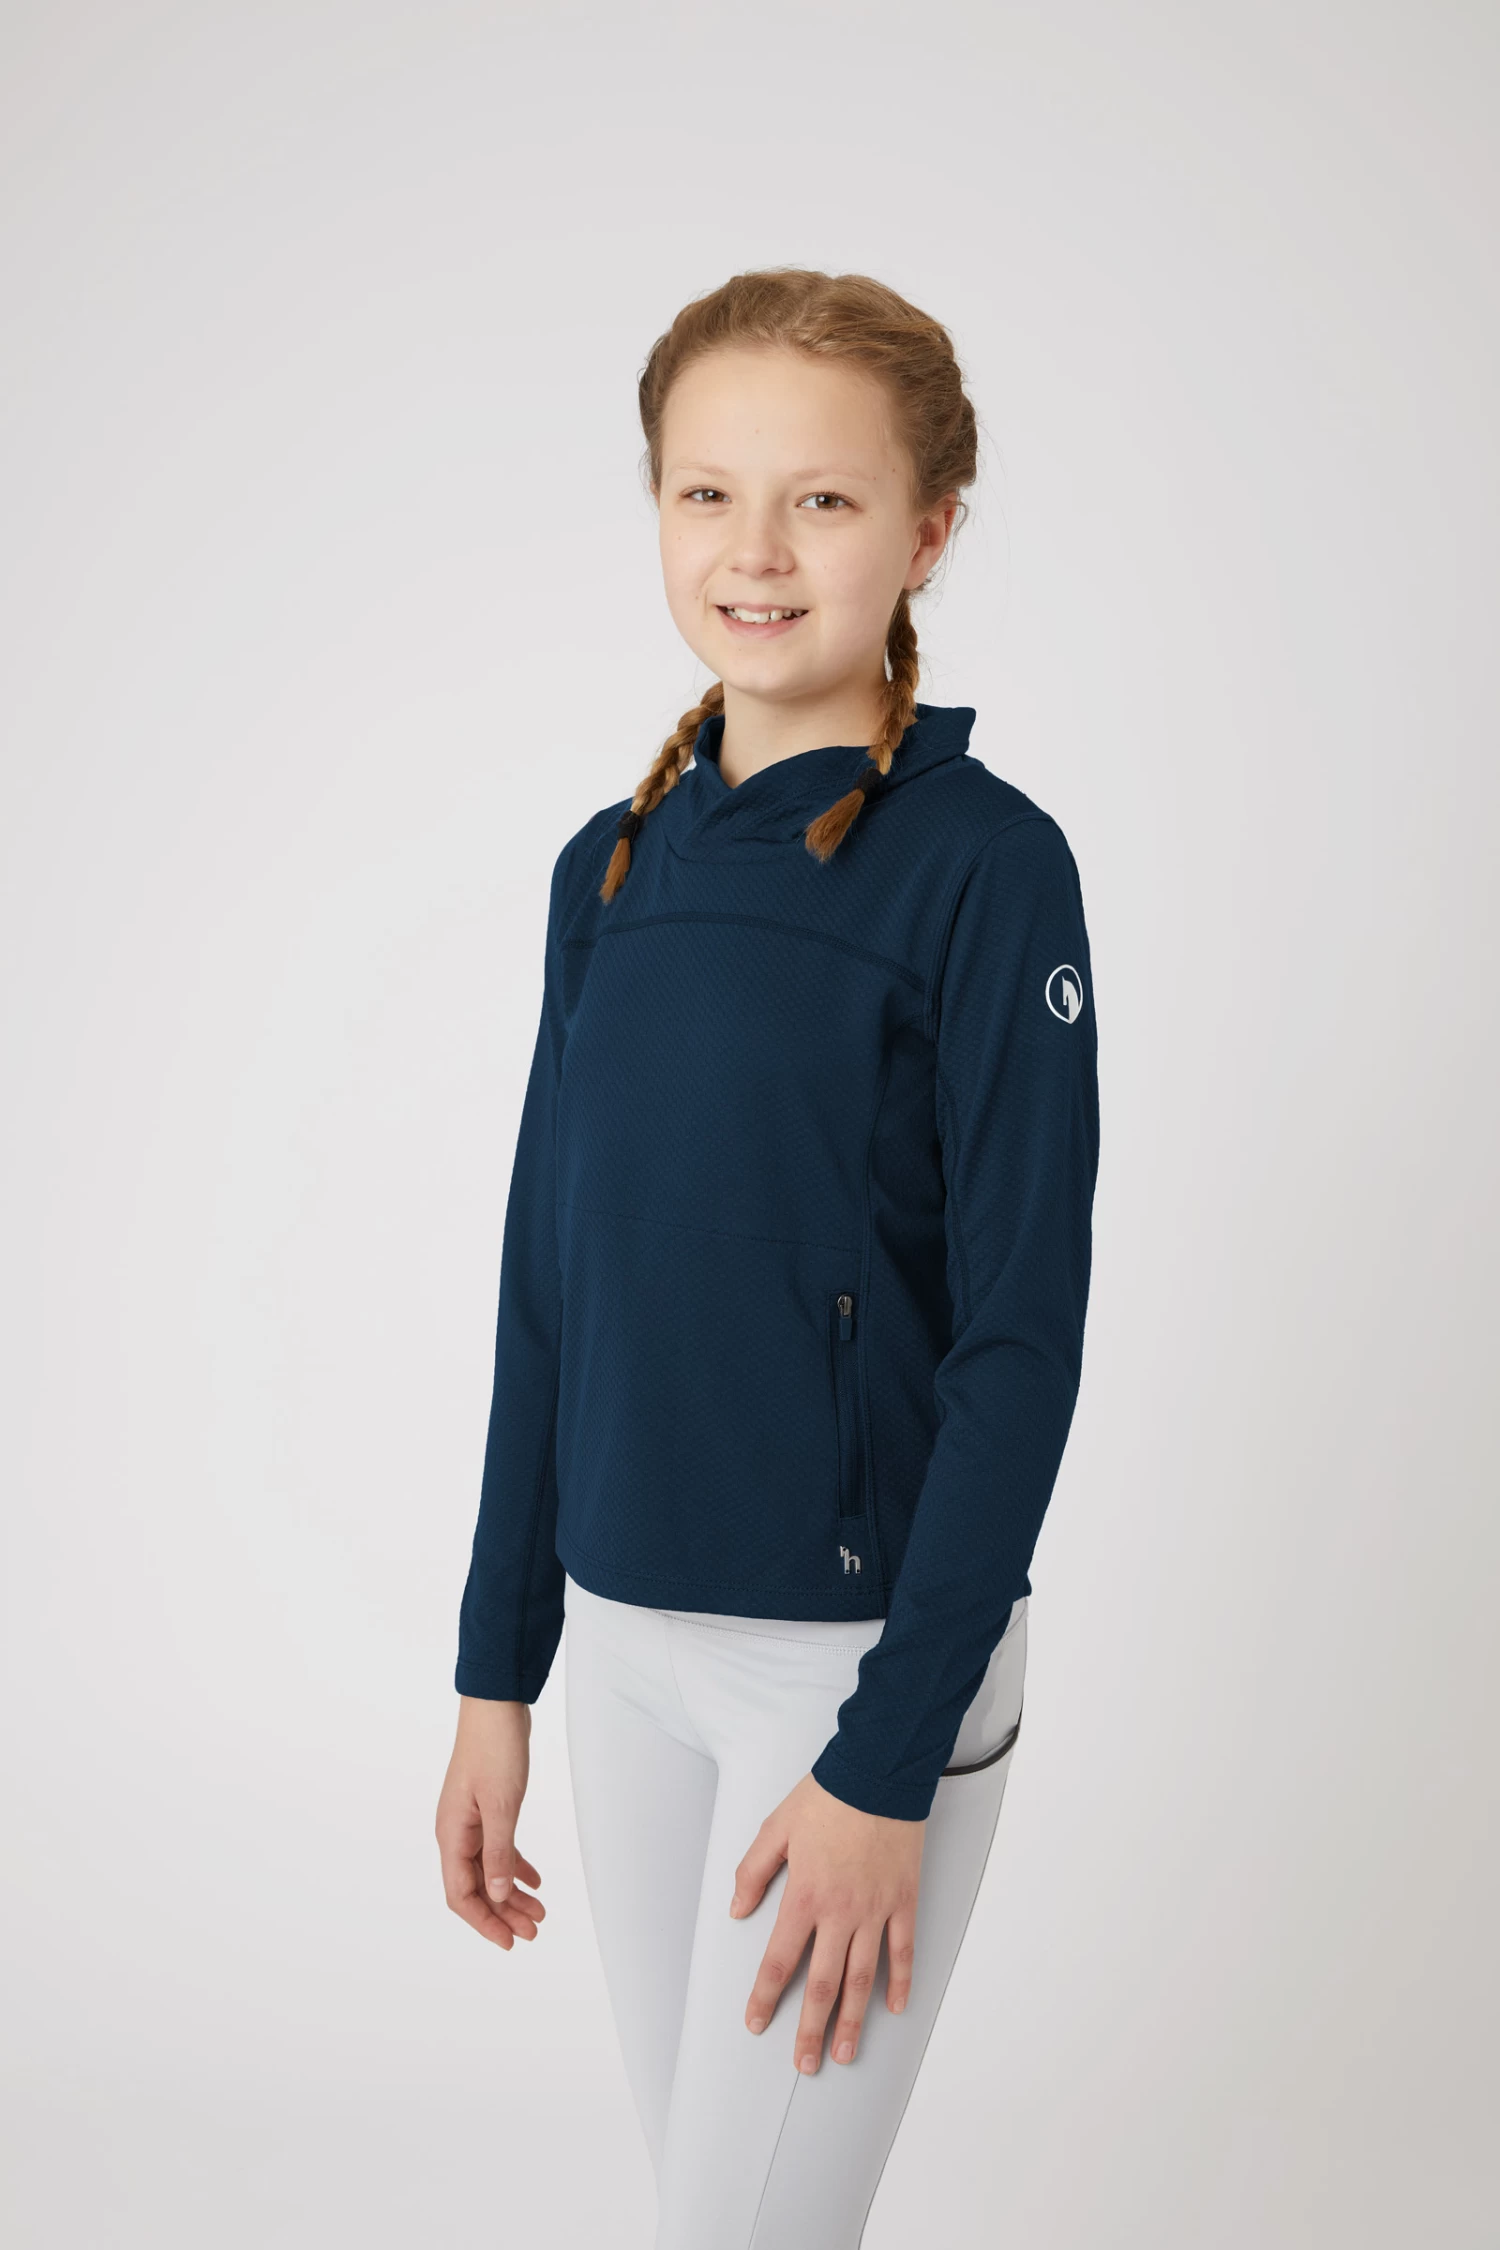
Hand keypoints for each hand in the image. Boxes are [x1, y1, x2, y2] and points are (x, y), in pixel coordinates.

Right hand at [436, 1696, 547, 1949]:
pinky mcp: (487, 1809)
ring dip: (512, 1894)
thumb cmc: (494, 1749)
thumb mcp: (502, 1805)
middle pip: (477, 1887)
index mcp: (452, 1834)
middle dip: (503, 1913)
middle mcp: (457, 1832)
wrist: (496, 1705)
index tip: (508, 1941)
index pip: (461, 1894)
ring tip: (540, 1913)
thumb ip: (499, 1852)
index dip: (484, 1922)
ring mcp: (471, 1821)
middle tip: (533, 1931)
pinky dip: (516, 1866)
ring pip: (490, 1870)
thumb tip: (499, 1894)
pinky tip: (535, 1881)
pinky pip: (499, 1849)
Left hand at [731, 1770, 924, 2071]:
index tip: (756, 2024)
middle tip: (805, 2064)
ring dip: (853, 2020)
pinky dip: (900, 1981)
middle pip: (823, 1984)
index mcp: (804, 1896)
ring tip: (846, 2052)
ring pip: (863, 1978)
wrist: (878, 1772)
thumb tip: (736, 1910)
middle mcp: (840, 1912)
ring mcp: (876, 1910)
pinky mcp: (903, 1900)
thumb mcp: (775, 1828)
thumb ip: (752, 1872)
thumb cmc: (826, 1796)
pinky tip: (894, 2007)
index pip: (780, 1961)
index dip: (766, 1997)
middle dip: (811, 2028)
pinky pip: (903, 1950)